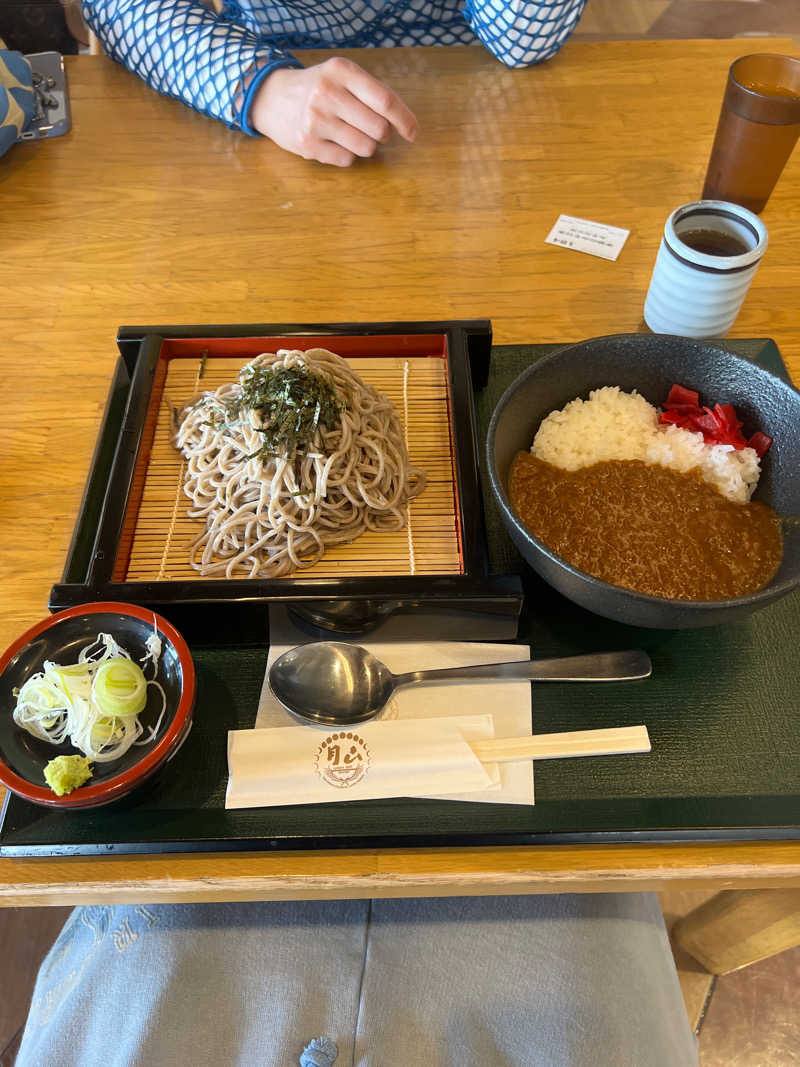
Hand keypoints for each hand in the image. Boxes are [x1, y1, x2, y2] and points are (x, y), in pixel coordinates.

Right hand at [251, 58, 417, 166]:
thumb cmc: (318, 88)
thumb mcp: (342, 76)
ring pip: (366, 148)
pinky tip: (334, 142)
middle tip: (374, 130)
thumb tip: (406, 123)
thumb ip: (372, 93)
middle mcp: (327, 94)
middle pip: (379, 129)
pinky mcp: (308, 145)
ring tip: (351, 134)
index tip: (414, 133)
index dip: (405, 120)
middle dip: (383, 135)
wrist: (271, 98)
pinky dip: (348, 155)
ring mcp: (315, 121)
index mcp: (341, 71)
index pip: (385, 100)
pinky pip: (347, 160)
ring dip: (367, 146)